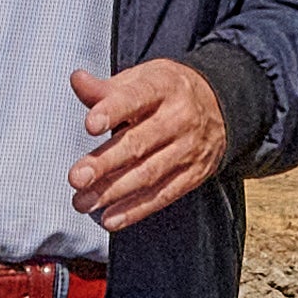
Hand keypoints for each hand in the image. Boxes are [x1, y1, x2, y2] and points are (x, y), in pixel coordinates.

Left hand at [65, 58, 232, 231]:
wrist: (220, 104)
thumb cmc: (168, 92)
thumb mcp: (142, 79)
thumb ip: (106, 88)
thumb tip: (77, 81)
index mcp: (163, 87)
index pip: (137, 97)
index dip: (113, 111)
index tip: (90, 124)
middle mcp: (179, 118)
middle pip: (139, 143)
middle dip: (105, 163)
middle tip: (77, 177)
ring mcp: (188, 148)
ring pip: (149, 173)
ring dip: (114, 191)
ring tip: (84, 202)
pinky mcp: (194, 174)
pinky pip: (163, 195)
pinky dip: (136, 209)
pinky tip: (111, 218)